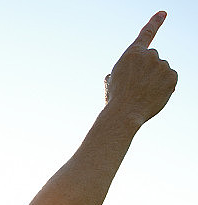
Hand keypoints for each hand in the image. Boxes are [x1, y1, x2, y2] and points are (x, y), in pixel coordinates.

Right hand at [105, 11, 177, 125]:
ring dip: (156, 79)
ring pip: (162, 69)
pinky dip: (165, 86)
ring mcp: (162, 65)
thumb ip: (119, 72)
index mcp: (132, 54)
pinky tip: (154, 95)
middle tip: (137, 85)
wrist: (125, 113)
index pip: (146, 34)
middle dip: (149, 68)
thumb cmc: (116, 99)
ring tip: (144, 93)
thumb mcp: (111, 82)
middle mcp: (149, 55)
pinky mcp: (172, 75)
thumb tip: (116, 75)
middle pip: (153, 58)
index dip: (155, 22)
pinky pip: (171, 78)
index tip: (163, 13)